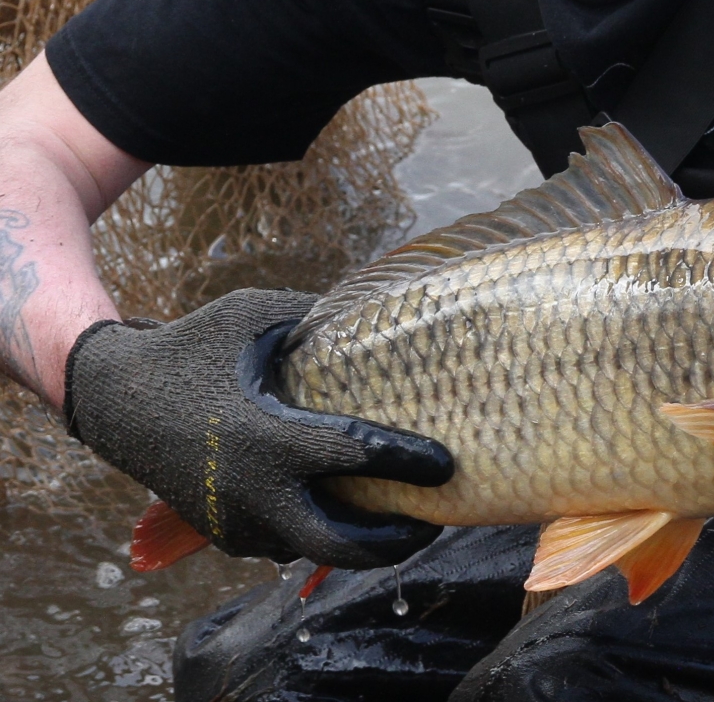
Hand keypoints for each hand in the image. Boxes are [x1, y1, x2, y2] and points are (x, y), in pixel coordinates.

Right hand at [62, 289, 453, 567]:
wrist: (115, 398)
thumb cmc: (194, 347)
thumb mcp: (257, 317)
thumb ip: (321, 320)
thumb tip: (386, 314)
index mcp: (266, 436)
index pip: (354, 456)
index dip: (408, 462)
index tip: (446, 464)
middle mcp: (251, 492)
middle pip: (341, 545)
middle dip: (396, 542)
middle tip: (434, 521)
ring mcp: (236, 523)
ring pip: (315, 549)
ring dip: (359, 538)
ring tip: (400, 512)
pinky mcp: (225, 536)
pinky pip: (286, 544)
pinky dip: (320, 532)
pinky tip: (347, 507)